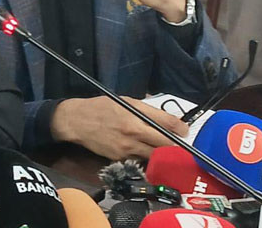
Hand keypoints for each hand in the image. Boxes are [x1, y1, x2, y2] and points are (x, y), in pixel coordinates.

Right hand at [51, 97, 187, 159]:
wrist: (77, 122)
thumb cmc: (102, 107)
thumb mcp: (125, 101)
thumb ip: (148, 110)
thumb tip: (169, 119)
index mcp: (135, 116)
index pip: (165, 123)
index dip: (179, 128)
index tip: (185, 130)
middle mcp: (133, 133)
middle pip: (164, 144)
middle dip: (175, 144)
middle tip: (180, 143)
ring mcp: (126, 149)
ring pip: (154, 155)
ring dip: (161, 153)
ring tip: (165, 149)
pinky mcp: (120, 159)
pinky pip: (139, 160)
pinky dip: (145, 157)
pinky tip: (145, 151)